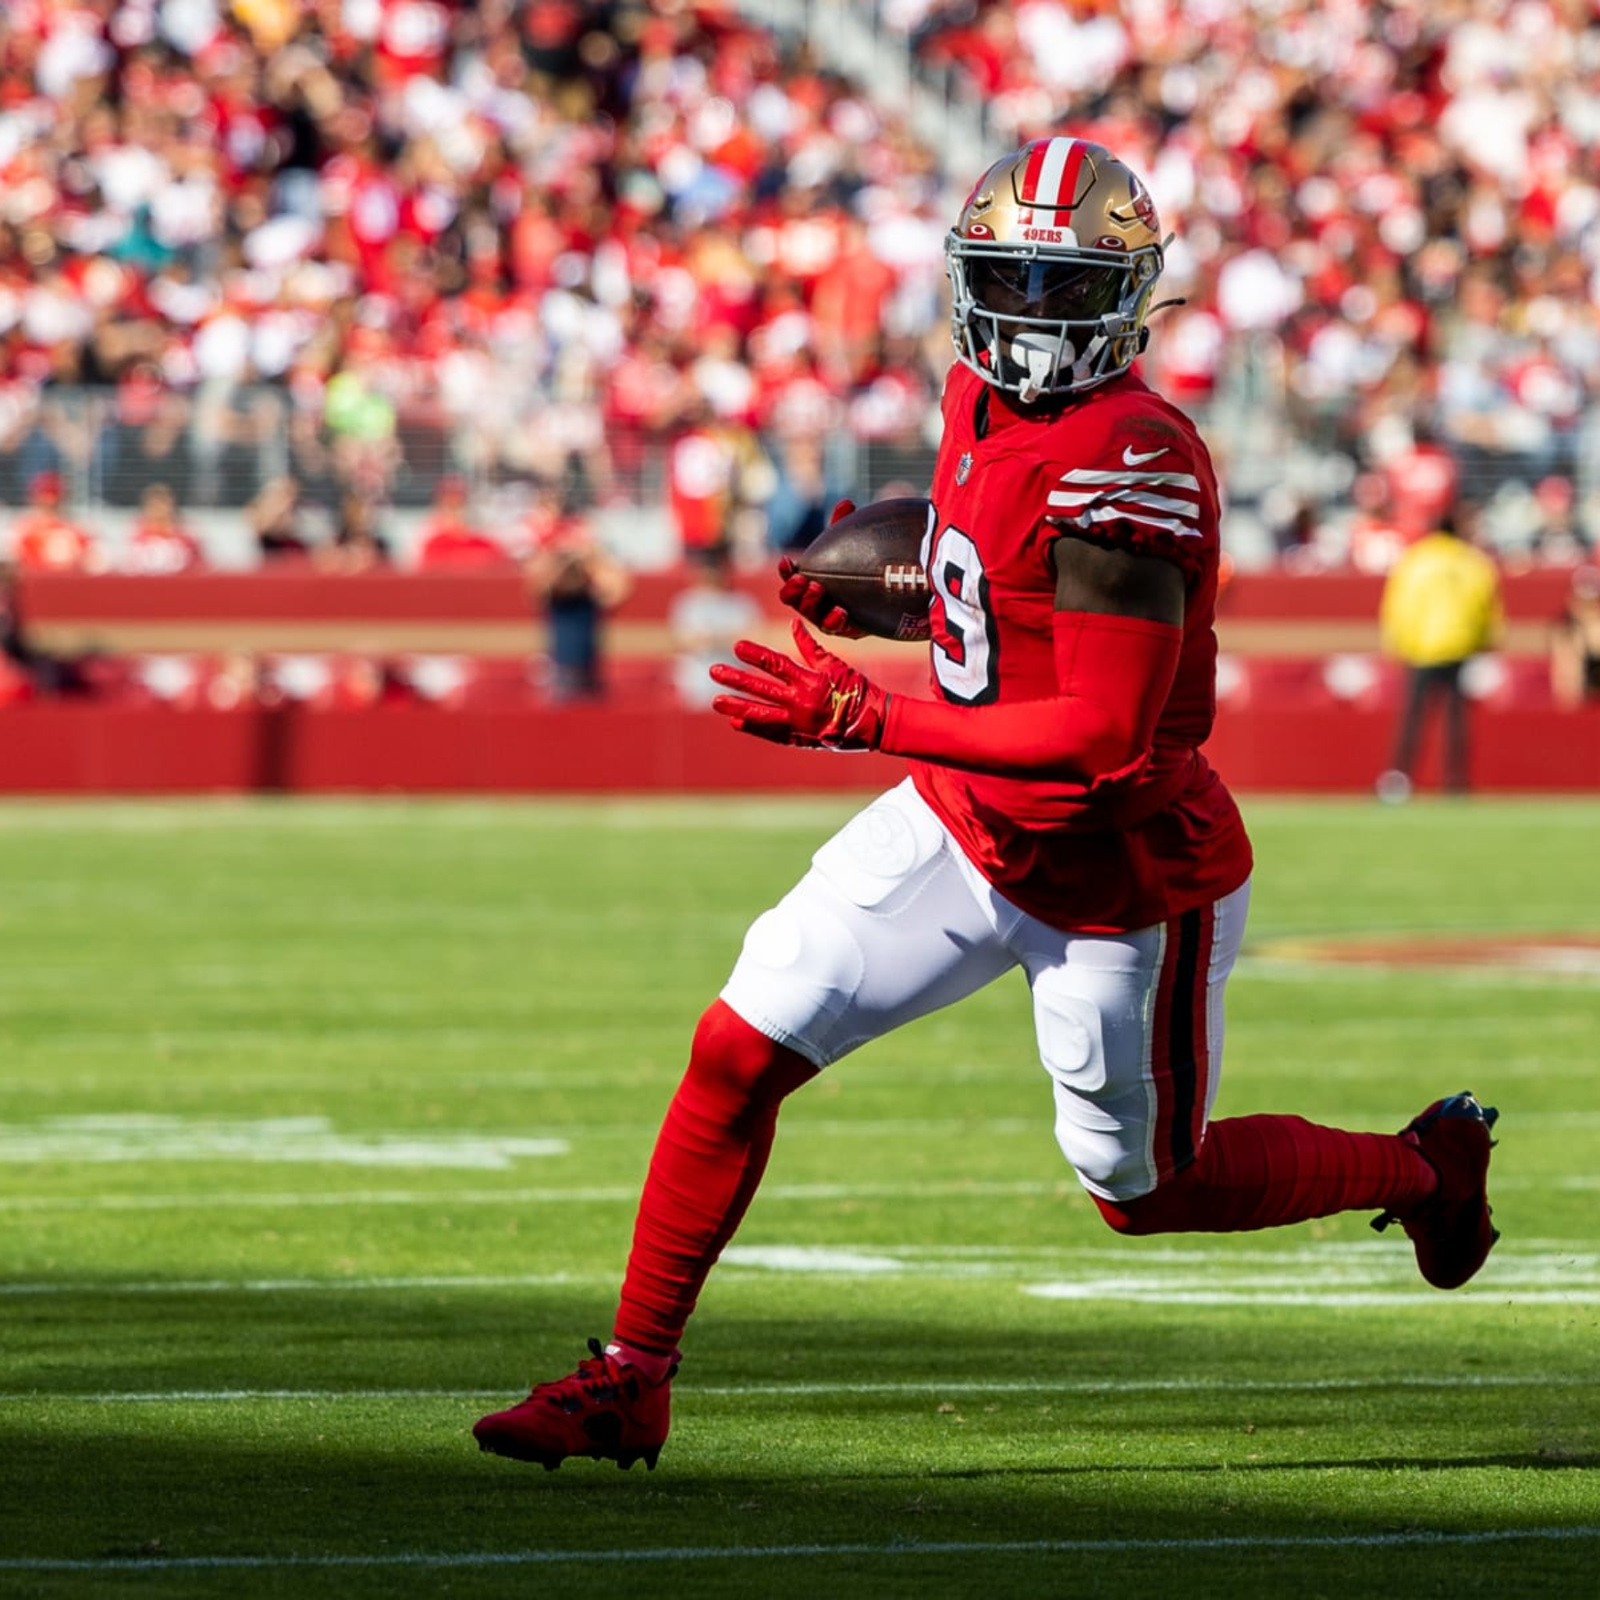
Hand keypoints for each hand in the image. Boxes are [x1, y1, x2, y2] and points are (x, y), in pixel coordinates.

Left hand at [710, 620, 888, 749]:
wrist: (874, 724)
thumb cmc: (857, 690)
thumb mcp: (836, 664)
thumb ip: (810, 646)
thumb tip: (793, 624)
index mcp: (810, 681)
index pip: (776, 664)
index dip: (755, 654)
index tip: (737, 646)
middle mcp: (800, 702)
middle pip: (761, 689)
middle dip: (736, 680)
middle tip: (714, 671)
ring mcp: (798, 723)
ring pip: (761, 714)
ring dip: (737, 706)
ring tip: (717, 702)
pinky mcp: (800, 738)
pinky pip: (772, 733)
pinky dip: (755, 728)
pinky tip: (736, 722)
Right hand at [775, 500, 864, 637]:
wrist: (885, 591)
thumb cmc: (859, 564)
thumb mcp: (849, 544)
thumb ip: (844, 525)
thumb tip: (847, 503)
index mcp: (808, 579)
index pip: (790, 576)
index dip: (785, 571)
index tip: (786, 561)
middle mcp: (812, 600)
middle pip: (792, 598)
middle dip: (792, 589)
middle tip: (802, 579)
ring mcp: (825, 617)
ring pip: (810, 614)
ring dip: (809, 603)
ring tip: (817, 589)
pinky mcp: (843, 630)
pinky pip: (834, 629)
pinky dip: (834, 620)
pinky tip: (840, 612)